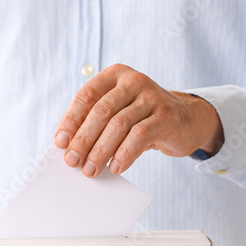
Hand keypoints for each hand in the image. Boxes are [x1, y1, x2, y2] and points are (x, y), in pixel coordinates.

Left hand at [54, 64, 223, 177]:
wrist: (185, 119)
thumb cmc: (143, 118)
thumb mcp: (118, 112)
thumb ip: (96, 123)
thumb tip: (70, 149)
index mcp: (115, 76)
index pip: (86, 96)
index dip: (71, 120)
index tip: (60, 143)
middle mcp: (133, 81)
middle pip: (101, 111)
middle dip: (83, 139)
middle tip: (73, 161)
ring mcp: (152, 96)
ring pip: (119, 124)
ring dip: (101, 151)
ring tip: (91, 169)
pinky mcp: (167, 115)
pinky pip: (141, 135)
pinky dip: (125, 154)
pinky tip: (116, 167)